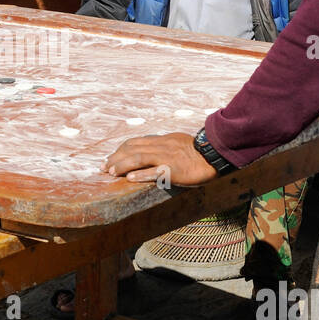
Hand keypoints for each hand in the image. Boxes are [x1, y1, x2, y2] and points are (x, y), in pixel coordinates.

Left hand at [101, 132, 217, 185]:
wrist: (215, 154)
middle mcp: (161, 146)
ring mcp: (166, 157)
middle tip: (103, 167)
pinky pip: (155, 171)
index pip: (135, 143)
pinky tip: (130, 179)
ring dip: (122, 165)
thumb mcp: (178, 143)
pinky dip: (141, 174)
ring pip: (139, 158)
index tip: (110, 158)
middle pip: (132, 149)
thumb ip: (165, 146)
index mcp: (162, 140)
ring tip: (111, 173)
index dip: (120, 150)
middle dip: (115, 158)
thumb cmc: (199, 152)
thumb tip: (152, 150)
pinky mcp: (173, 169)